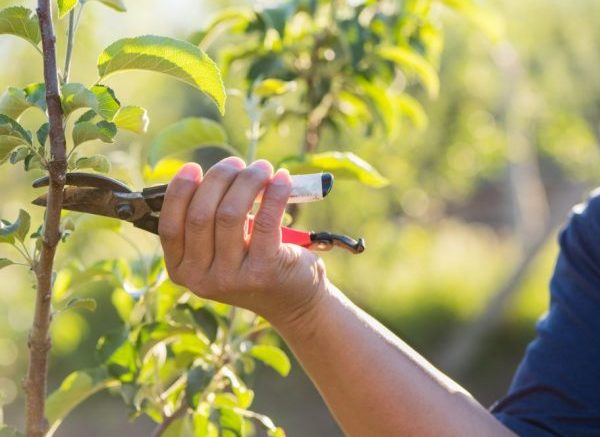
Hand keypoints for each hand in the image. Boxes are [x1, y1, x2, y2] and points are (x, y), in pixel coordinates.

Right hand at [158, 157, 327, 326]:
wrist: (292, 301)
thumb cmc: (252, 263)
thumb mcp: (218, 249)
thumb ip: (205, 221)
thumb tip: (206, 173)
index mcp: (182, 271)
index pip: (170, 225)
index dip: (179, 191)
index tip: (193, 167)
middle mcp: (201, 280)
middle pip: (201, 214)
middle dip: (219, 179)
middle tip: (237, 163)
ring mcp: (231, 278)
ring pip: (230, 214)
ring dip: (248, 181)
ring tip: (262, 168)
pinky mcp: (264, 271)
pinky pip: (265, 220)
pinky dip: (275, 193)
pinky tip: (282, 180)